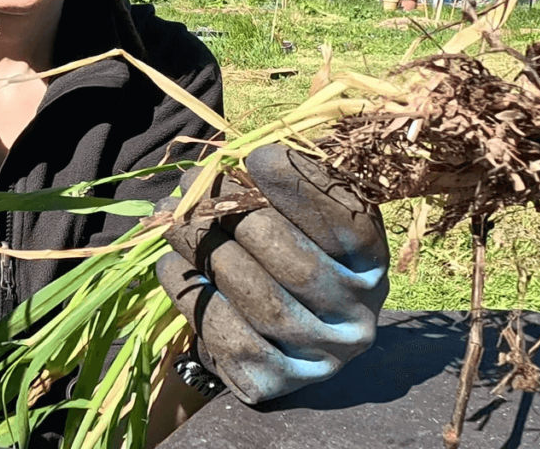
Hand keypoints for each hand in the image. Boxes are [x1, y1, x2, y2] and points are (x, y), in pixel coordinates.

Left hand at [154, 144, 389, 403]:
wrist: (271, 341)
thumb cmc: (281, 260)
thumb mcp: (298, 224)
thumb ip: (276, 195)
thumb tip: (226, 168)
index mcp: (370, 267)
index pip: (348, 225)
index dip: (303, 189)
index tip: (258, 156)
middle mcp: (358, 317)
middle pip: (297, 265)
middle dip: (239, 218)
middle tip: (194, 187)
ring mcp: (322, 357)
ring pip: (263, 303)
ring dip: (207, 254)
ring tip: (172, 223)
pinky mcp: (278, 383)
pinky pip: (231, 338)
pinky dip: (193, 296)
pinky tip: (170, 265)